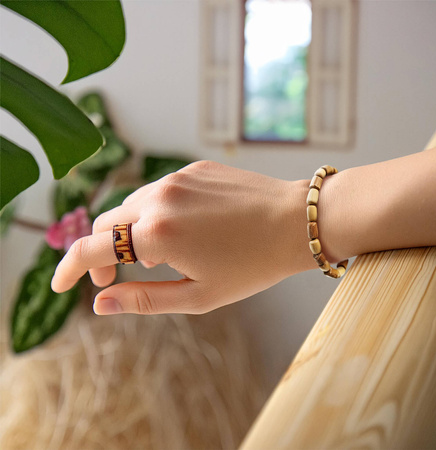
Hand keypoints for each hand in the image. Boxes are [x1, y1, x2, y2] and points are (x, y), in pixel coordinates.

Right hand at [51, 161, 311, 314]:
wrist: (296, 222)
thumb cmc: (252, 265)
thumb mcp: (198, 296)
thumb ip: (143, 299)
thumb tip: (100, 302)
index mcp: (157, 234)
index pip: (91, 249)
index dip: (70, 268)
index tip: (63, 283)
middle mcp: (159, 198)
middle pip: (108, 223)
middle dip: (102, 252)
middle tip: (113, 277)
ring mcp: (177, 178)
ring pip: (132, 205)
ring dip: (130, 232)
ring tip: (153, 257)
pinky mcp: (194, 168)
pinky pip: (160, 191)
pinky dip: (156, 213)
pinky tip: (180, 230)